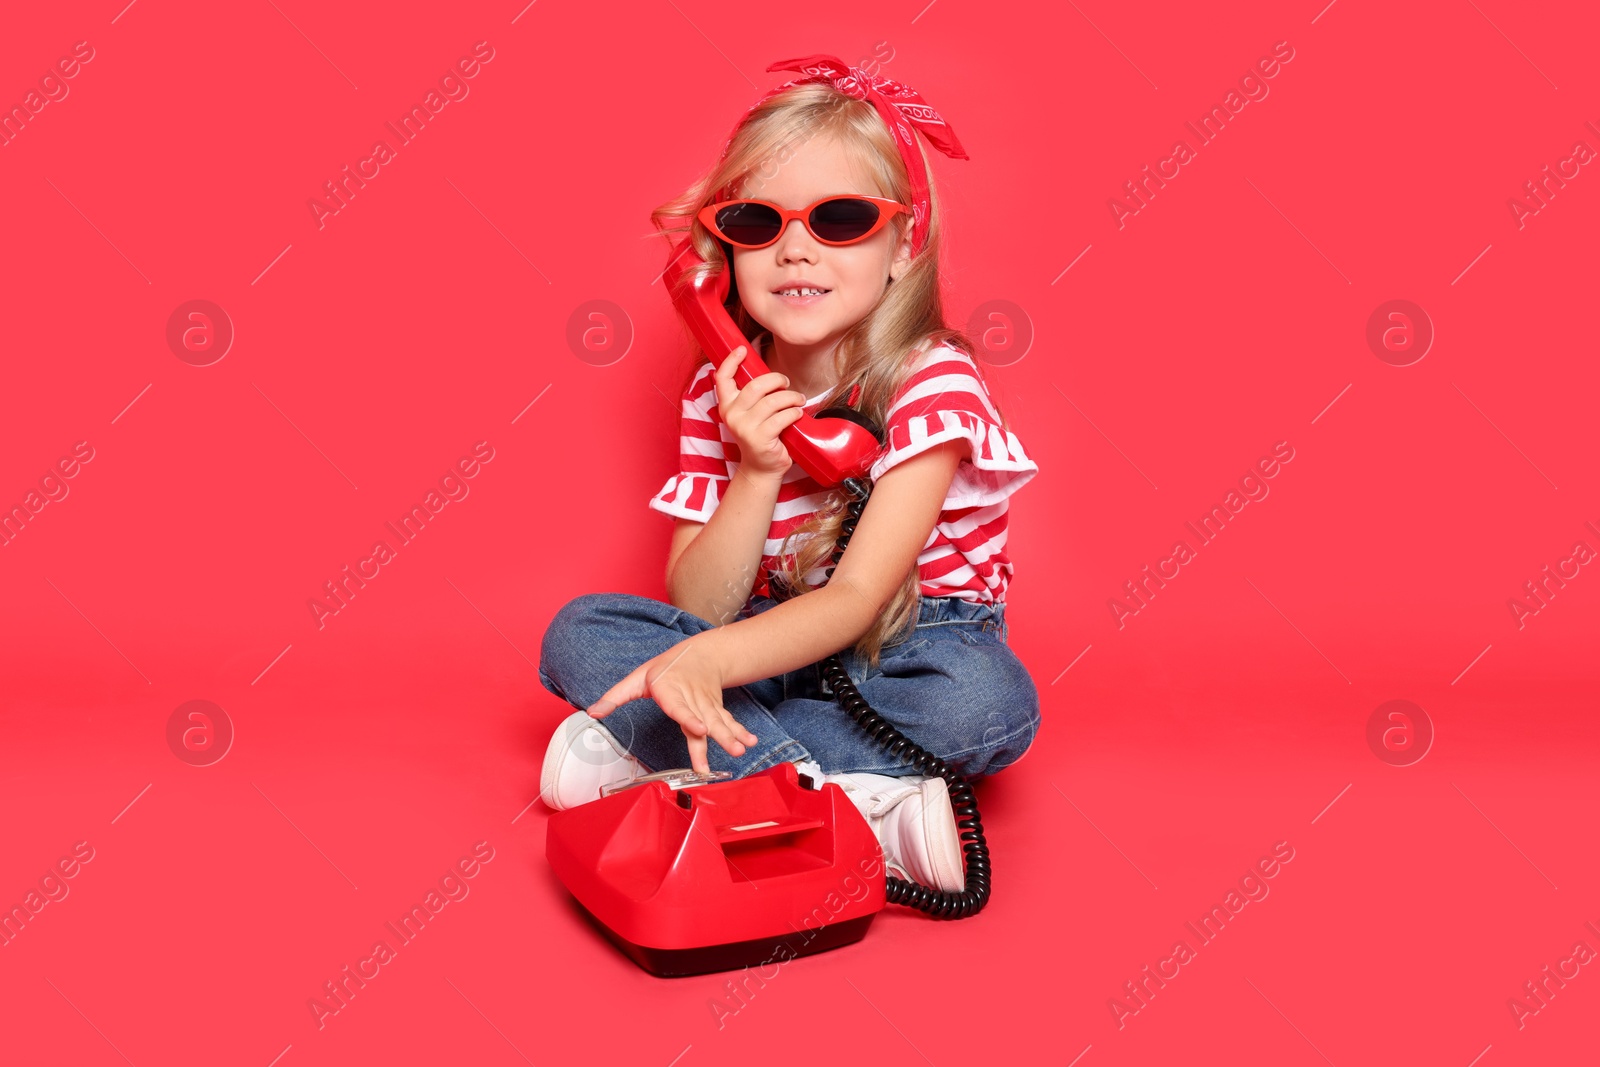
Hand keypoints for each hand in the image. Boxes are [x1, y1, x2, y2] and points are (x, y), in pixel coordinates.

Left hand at [586, 633, 758, 774]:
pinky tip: (749, 742)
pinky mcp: (716, 709)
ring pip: (720, 722)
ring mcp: (706, 704)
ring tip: (741, 750)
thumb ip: (616, 696)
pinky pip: (728, 721)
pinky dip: (740, 731)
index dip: (689, 718)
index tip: (700, 729)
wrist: (701, 653)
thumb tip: (592, 712)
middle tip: (731, 751)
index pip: (679, 707)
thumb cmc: (665, 668)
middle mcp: (691, 698)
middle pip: (704, 719)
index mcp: (669, 690)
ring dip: (732, 736)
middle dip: (719, 736)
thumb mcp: (637, 678)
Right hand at [714, 346, 807, 479]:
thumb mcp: (751, 414)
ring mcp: (744, 428)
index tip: (742, 349)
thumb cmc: (761, 436)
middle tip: (787, 383)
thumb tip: (769, 374)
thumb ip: (753, 396)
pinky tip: (798, 414)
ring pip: (772, 401)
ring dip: (791, 397)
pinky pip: (782, 417)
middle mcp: (732, 416)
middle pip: (756, 386)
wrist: (762, 468)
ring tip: (799, 400)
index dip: (730, 361)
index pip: (722, 379)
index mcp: (727, 406)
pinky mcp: (759, 439)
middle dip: (777, 380)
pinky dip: (794, 413)